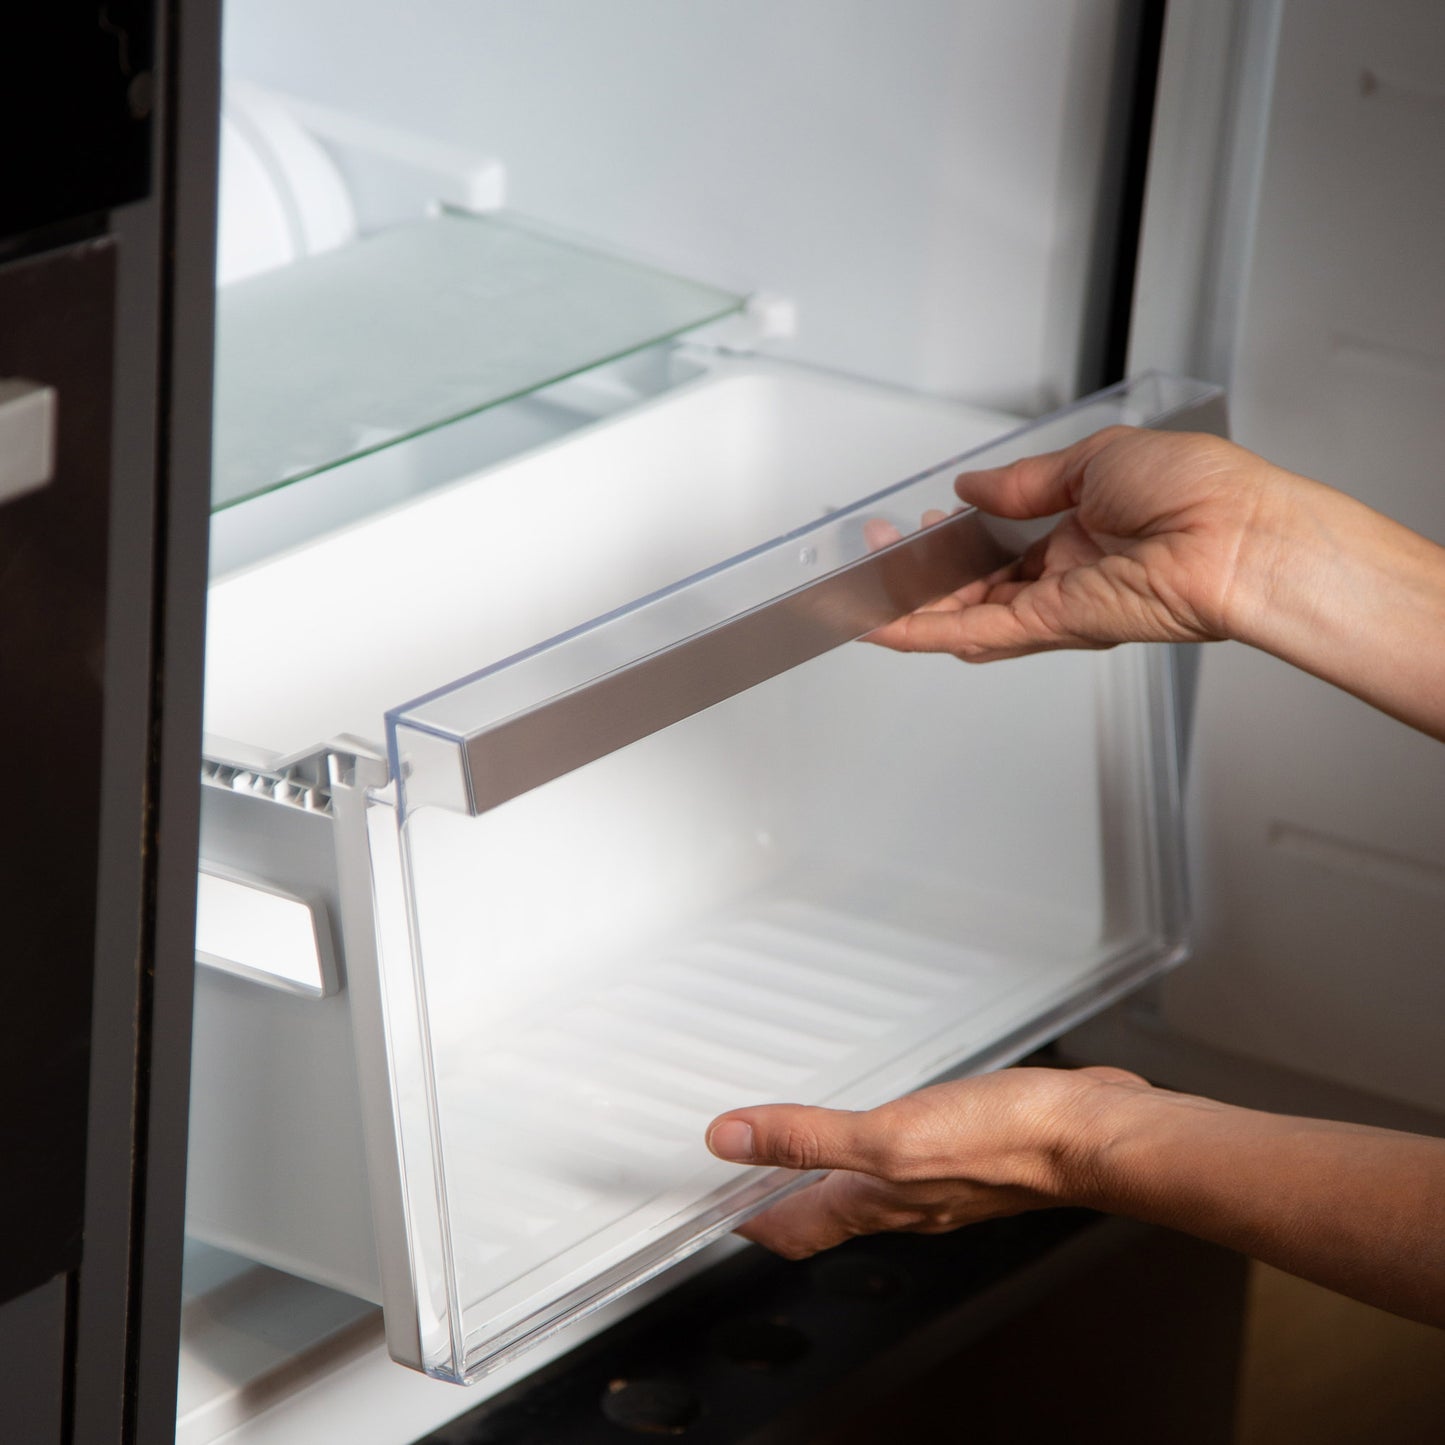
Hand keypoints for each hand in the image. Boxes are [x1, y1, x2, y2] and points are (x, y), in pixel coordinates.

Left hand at [704, 1066, 1149, 1259]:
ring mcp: (942, 1175)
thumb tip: (732, 1139)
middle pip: (829, 1209)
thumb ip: (808, 1139)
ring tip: (803, 1137)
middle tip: (747, 1166)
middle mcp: (906, 1198)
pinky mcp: (973, 1145)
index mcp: (877, 1201)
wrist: (1089, 1133)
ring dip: (830, 1165)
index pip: (796, 1227)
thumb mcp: (889, 1138)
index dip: (750, 1219)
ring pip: (871, 1181)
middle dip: (783, 1192)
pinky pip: (912, 1147)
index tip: (713, 1206)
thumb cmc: (1004, 1142)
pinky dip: (883, 1135)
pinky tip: (891, 1107)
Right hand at [867, 426, 1285, 661]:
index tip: (922, 521)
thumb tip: (973, 487)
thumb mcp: (1096, 459)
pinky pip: (980, 634)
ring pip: (968, 616)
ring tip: (864, 591)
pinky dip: (928, 633)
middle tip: (878, 553)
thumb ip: (1025, 482)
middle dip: (923, 573)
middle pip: (977, 584)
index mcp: (1083, 526)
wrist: (1239, 536)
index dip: (957, 534)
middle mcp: (1068, 572)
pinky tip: (885, 626)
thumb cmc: (1201, 490)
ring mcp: (1059, 605)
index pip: (1003, 540)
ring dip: (913, 606)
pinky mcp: (1055, 627)